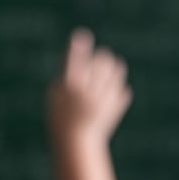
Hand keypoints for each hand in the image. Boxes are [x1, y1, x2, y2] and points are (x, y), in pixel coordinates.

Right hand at [47, 28, 132, 142]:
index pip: (74, 61)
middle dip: (100, 57)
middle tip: (98, 59)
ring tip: (106, 71)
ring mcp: (104, 99)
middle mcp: (88, 92)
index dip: (77, 47)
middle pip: (101, 60)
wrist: (77, 144)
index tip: (82, 35)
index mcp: (70, 88)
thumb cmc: (61, 117)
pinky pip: (123, 88)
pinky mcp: (116, 106)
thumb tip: (82, 54)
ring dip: (112, 67)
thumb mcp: (56, 96)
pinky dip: (117, 89)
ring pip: (117, 69)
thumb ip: (67, 74)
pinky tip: (108, 95)